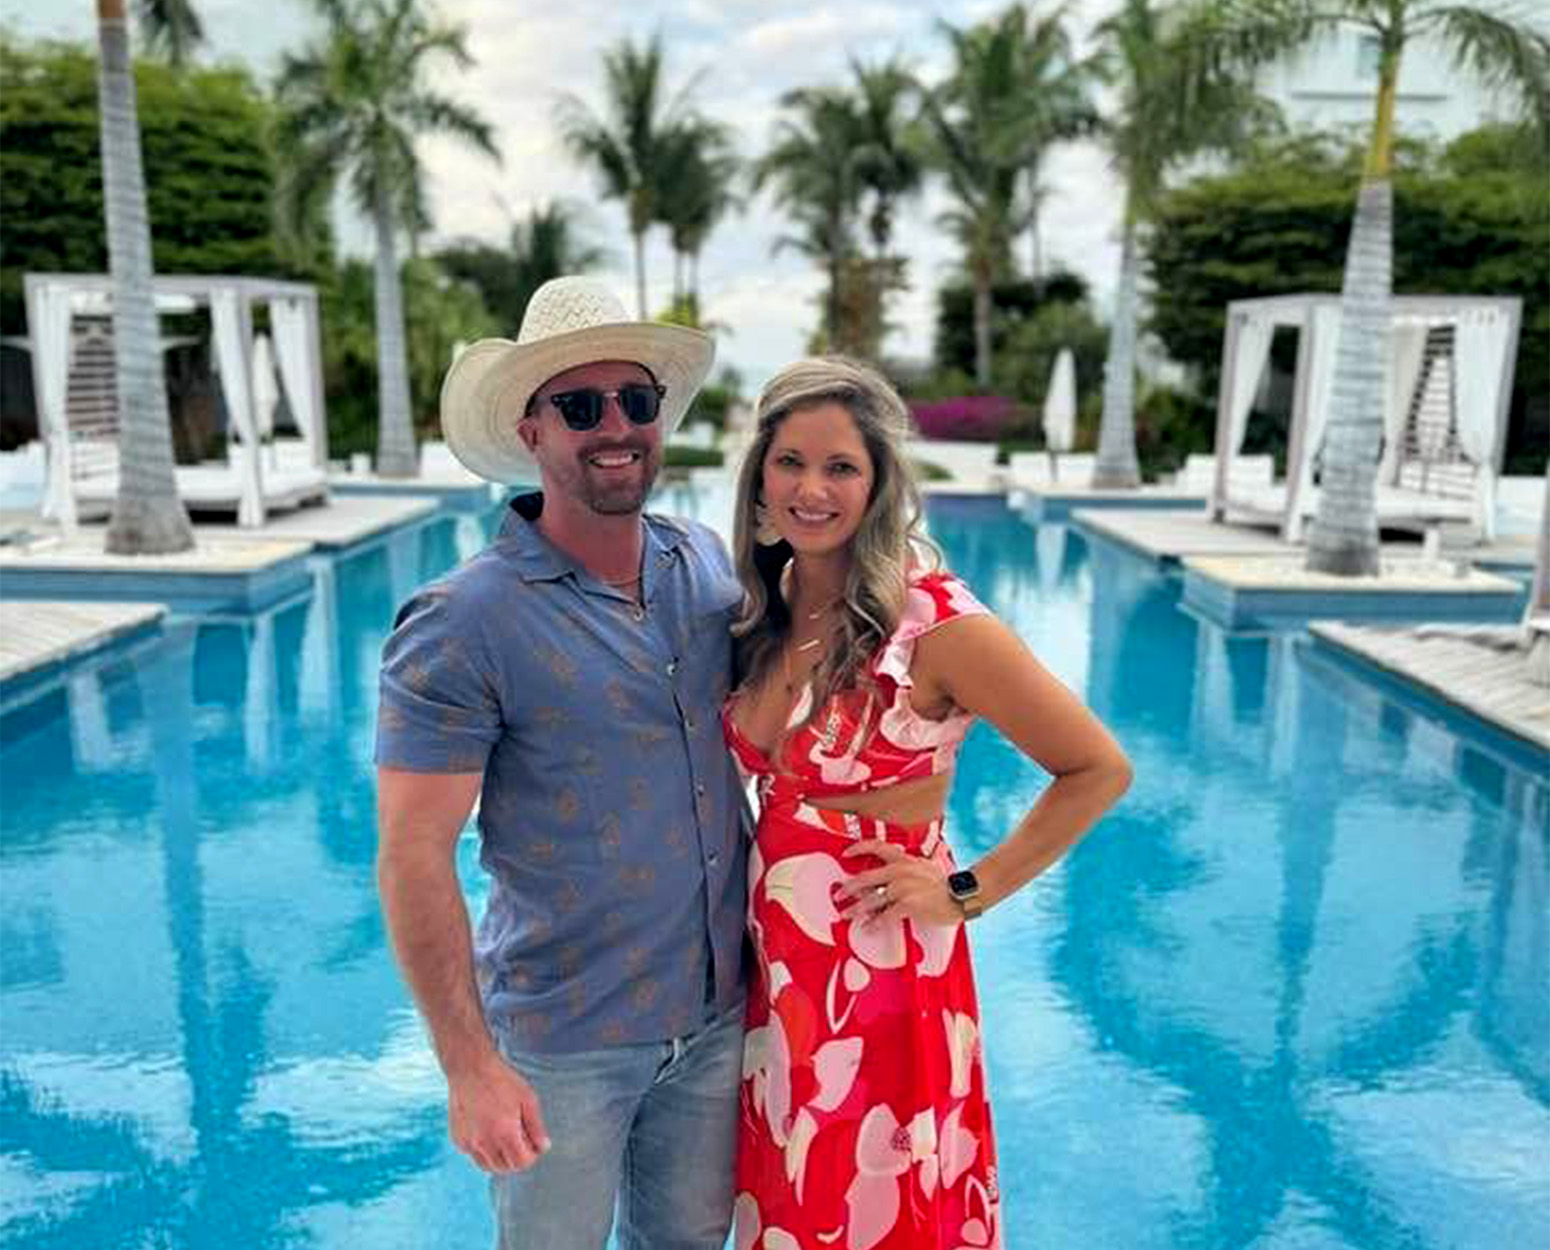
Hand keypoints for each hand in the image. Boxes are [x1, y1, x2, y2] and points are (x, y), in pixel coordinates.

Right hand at [448, 1055, 550, 1173]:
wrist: (470, 1069)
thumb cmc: (502, 1081)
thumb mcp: (527, 1100)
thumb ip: (537, 1128)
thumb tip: (544, 1147)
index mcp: (504, 1133)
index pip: (522, 1163)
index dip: (532, 1155)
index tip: (533, 1143)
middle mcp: (484, 1143)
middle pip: (506, 1168)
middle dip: (517, 1158)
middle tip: (521, 1138)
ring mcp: (469, 1143)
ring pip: (489, 1166)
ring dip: (500, 1158)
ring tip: (505, 1136)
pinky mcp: (458, 1140)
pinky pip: (475, 1155)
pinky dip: (484, 1151)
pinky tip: (489, 1130)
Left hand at [837, 839, 962, 926]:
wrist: (961, 894)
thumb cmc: (946, 883)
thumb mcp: (929, 866)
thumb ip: (917, 862)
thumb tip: (916, 857)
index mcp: (903, 859)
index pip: (876, 846)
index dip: (858, 848)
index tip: (845, 854)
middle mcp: (899, 871)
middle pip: (865, 878)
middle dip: (848, 888)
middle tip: (838, 895)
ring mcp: (902, 888)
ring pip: (871, 900)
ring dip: (856, 909)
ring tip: (846, 914)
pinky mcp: (907, 905)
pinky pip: (885, 916)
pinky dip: (875, 923)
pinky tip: (869, 927)